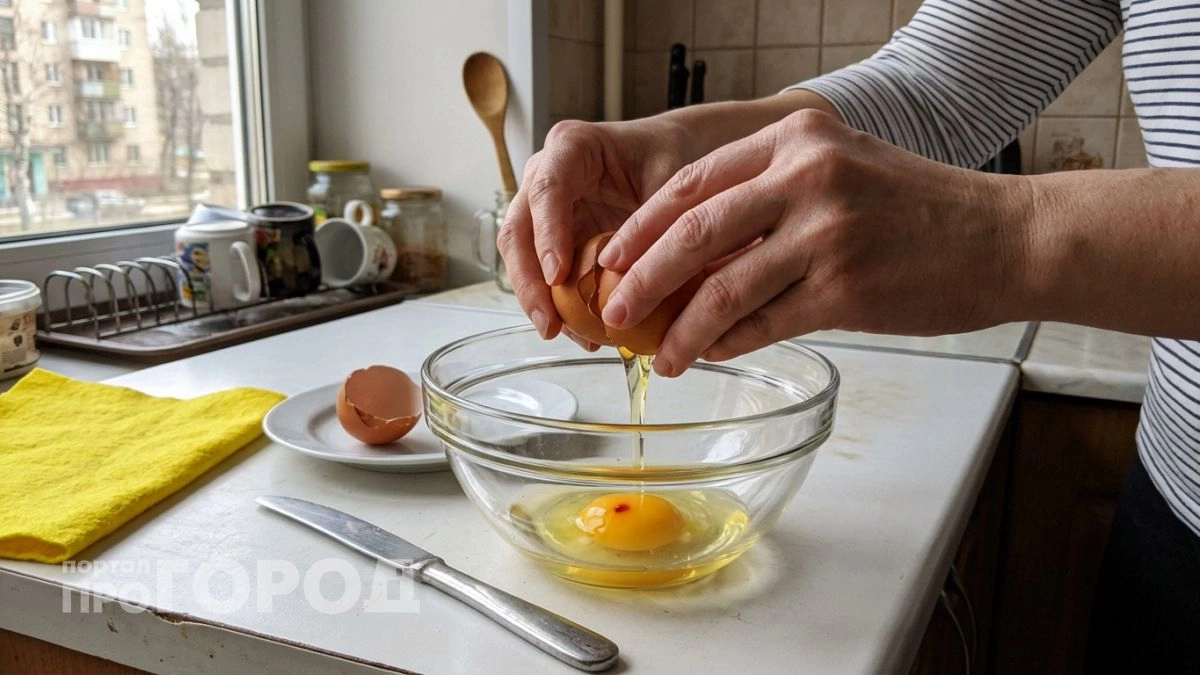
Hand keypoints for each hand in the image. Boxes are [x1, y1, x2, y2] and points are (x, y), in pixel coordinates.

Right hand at [497, 118, 693, 346]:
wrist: (672, 154)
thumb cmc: (671, 157)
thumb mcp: (671, 180)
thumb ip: (655, 221)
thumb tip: (643, 281)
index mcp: (572, 147)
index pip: (547, 190)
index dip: (548, 234)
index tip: (559, 276)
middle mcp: (546, 175)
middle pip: (519, 228)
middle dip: (529, 280)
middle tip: (549, 322)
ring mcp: (543, 207)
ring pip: (521, 255)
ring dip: (536, 297)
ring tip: (559, 333)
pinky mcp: (552, 235)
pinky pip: (542, 271)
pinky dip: (556, 301)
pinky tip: (578, 331)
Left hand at [597, 109, 1031, 375]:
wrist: (1004, 237)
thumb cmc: (919, 209)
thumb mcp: (840, 168)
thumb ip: (769, 193)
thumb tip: (694, 248)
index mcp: (796, 137)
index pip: (692, 182)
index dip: (642, 226)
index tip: (612, 258)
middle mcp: (807, 177)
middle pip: (693, 234)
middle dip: (641, 279)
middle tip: (613, 310)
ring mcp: (827, 233)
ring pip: (722, 289)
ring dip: (680, 330)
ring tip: (660, 356)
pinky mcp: (846, 289)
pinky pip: (764, 324)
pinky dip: (728, 344)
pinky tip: (710, 355)